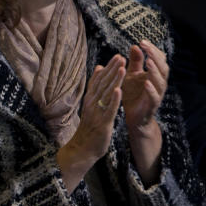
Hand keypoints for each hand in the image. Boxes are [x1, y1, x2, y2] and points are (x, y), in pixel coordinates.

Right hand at [56, 54, 124, 186]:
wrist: (82, 148)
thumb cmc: (88, 127)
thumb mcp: (91, 106)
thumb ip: (95, 88)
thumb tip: (98, 69)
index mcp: (90, 99)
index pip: (99, 80)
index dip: (108, 68)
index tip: (117, 56)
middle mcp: (92, 103)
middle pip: (103, 84)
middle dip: (112, 70)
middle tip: (121, 57)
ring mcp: (97, 113)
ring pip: (107, 94)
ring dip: (114, 80)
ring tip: (122, 68)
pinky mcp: (103, 123)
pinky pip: (109, 109)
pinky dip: (114, 99)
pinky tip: (119, 90)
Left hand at [122, 41, 167, 129]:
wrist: (133, 117)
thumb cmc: (132, 94)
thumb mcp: (131, 75)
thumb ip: (135, 62)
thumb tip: (135, 46)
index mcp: (154, 74)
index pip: (158, 59)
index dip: (152, 50)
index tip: (142, 41)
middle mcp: (158, 83)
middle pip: (162, 68)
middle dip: (155, 56)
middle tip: (146, 47)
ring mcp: (157, 94)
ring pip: (161, 81)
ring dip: (155, 71)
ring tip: (148, 61)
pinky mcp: (152, 105)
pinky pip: (155, 97)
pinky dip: (151, 89)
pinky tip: (146, 82)